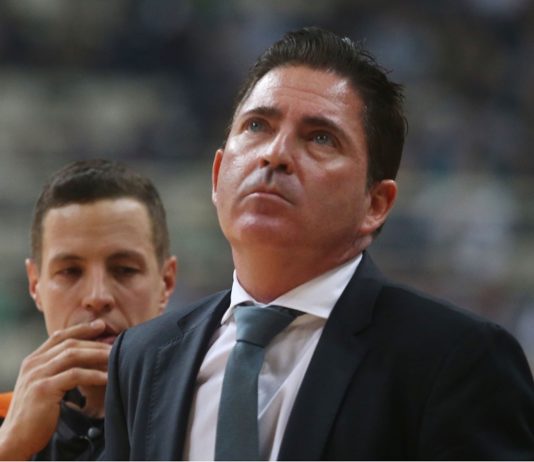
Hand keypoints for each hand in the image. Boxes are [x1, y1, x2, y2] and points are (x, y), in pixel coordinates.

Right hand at [0, 320, 109, 459]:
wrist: (15, 438)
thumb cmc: (35, 414)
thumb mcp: (43, 385)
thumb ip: (56, 370)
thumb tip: (85, 357)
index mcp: (33, 361)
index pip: (59, 336)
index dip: (81, 329)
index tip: (101, 325)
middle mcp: (33, 364)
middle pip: (70, 344)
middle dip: (95, 342)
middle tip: (116, 343)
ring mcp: (37, 375)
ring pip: (73, 355)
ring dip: (97, 355)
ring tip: (115, 357)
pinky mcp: (44, 389)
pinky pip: (75, 375)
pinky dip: (94, 374)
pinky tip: (107, 377)